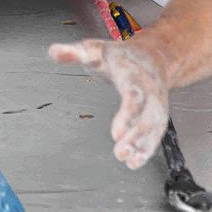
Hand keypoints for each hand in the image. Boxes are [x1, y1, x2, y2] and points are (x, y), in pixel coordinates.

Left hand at [49, 39, 169, 168]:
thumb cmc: (121, 56)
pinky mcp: (157, 114)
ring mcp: (156, 103)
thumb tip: (54, 51)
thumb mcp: (95, 49)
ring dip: (143, 146)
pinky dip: (147, 149)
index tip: (116, 134)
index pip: (134, 95)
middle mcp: (149, 90)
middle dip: (136, 136)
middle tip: (120, 152)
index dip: (127, 115)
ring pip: (154, 126)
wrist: (155, 56)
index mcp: (133, 74)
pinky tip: (134, 162)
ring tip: (129, 162)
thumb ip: (74, 53)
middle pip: (147, 115)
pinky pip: (155, 133)